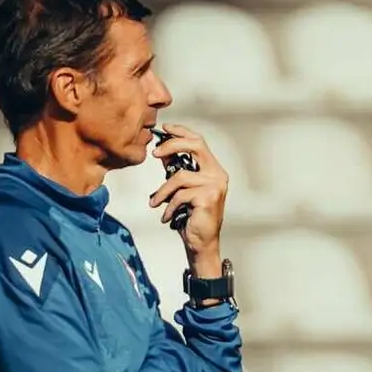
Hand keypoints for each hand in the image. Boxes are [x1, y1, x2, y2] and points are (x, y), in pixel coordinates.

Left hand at [148, 123, 228, 261]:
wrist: (201, 242)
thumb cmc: (192, 216)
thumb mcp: (181, 188)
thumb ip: (175, 169)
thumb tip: (163, 150)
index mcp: (213, 169)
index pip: (199, 141)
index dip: (182, 132)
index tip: (165, 129)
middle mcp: (218, 174)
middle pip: (195, 146)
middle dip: (172, 145)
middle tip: (154, 154)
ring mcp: (215, 185)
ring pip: (180, 177)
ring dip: (163, 191)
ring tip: (155, 202)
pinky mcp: (208, 198)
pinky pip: (180, 195)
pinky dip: (169, 206)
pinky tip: (167, 216)